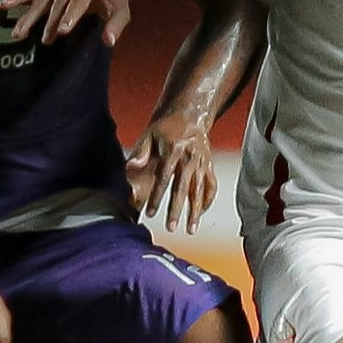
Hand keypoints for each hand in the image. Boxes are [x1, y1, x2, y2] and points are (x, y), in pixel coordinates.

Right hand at [0, 0, 139, 45]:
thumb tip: (108, 41)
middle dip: (49, 22)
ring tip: (18, 34)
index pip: (78, 1)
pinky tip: (4, 5)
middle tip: (43, 40)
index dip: (70, 15)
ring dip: (30, 16)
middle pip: (57, 1)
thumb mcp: (122, 10)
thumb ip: (116, 25)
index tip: (62, 31)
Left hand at [127, 116, 217, 232]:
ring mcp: (201, 163)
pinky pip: (211, 185)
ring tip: (191, 228)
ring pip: (200, 191)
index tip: (150, 213)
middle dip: (177, 210)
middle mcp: (189, 158)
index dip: (156, 197)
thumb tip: (131, 167)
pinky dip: (208, 200)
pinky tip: (202, 212)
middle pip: (183, 189)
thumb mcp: (149, 134)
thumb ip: (140, 152)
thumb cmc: (167, 126)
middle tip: (171, 227)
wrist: (191, 113)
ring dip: (196, 211)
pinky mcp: (209, 165)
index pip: (163, 179)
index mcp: (173, 151)